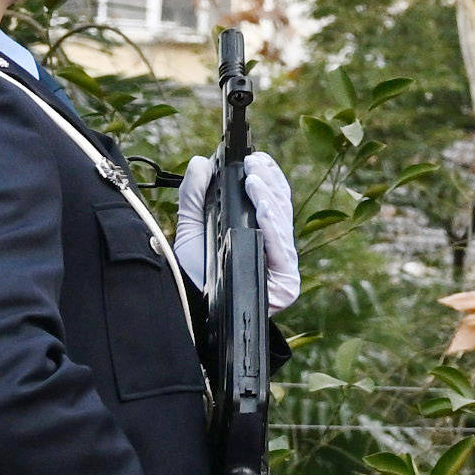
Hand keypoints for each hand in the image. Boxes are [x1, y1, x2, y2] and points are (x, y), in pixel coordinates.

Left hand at [173, 149, 302, 315]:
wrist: (188, 316)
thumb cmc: (192, 279)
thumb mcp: (190, 232)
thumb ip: (194, 197)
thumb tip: (200, 162)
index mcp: (258, 236)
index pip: (270, 201)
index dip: (266, 177)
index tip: (255, 158)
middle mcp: (274, 250)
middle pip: (279, 208)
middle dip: (268, 181)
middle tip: (253, 162)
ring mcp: (282, 267)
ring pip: (282, 223)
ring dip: (268, 197)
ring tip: (254, 177)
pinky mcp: (286, 283)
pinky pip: (281, 247)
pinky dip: (272, 223)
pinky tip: (261, 206)